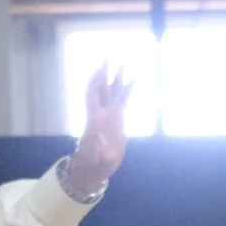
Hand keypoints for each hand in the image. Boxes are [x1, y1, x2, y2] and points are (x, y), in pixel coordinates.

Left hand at [68, 62, 133, 194]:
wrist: (94, 169)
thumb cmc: (91, 164)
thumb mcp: (93, 157)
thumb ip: (97, 148)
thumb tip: (100, 141)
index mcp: (93, 120)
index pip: (93, 96)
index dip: (95, 82)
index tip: (100, 68)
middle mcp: (100, 114)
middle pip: (102, 89)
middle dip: (105, 73)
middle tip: (110, 56)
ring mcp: (109, 116)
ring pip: (113, 92)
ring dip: (117, 78)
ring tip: (125, 63)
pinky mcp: (118, 120)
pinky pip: (123, 100)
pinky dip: (128, 89)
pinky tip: (134, 79)